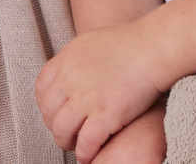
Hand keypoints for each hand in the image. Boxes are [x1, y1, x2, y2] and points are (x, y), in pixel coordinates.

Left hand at [35, 23, 164, 161]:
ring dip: (67, 142)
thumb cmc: (131, 43)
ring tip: (77, 145)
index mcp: (66, 60)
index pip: (41, 90)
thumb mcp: (92, 42)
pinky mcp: (105, 115)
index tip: (56, 113)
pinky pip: (86, 143)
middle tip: (67, 132)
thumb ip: (75, 60)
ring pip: (62, 132)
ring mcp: (86, 98)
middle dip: (56, 127)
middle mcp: (70, 80)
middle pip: (49, 113)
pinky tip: (90, 155)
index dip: (47, 106)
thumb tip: (68, 74)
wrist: (153, 48)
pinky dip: (85, 153)